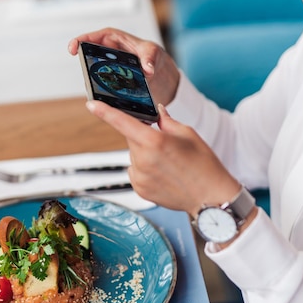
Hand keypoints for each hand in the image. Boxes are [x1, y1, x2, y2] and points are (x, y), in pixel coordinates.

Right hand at [68, 28, 180, 105]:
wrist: (162, 76)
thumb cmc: (155, 57)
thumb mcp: (155, 53)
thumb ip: (150, 58)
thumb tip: (148, 69)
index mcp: (115, 40)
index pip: (95, 38)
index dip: (81, 40)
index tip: (73, 47)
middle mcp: (108, 54)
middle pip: (91, 57)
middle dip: (85, 63)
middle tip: (84, 71)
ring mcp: (108, 69)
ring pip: (96, 74)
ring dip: (95, 81)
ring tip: (97, 87)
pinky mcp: (112, 83)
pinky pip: (103, 86)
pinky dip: (104, 92)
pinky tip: (107, 99)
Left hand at [85, 100, 240, 215]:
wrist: (210, 198)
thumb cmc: (204, 164)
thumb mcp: (188, 134)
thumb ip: (166, 121)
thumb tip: (156, 112)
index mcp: (154, 141)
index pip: (123, 122)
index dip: (105, 112)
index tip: (91, 104)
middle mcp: (143, 160)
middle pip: (132, 139)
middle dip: (143, 137)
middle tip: (166, 145)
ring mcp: (140, 177)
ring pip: (134, 156)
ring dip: (145, 155)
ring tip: (169, 164)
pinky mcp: (140, 189)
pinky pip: (136, 172)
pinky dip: (145, 170)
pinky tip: (164, 175)